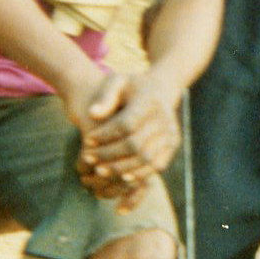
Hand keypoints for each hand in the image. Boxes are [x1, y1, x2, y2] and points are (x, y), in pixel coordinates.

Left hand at [77, 71, 182, 209]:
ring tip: (98, 170)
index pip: (126, 124)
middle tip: (88, 159)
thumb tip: (93, 114)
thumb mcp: (116, 82)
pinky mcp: (172, 145)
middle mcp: (165, 118)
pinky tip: (119, 176)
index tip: (87, 140)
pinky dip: (137, 174)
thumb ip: (104, 96)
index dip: (105, 135)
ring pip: (145, 159)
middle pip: (135, 144)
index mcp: (150, 101)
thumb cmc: (131, 87)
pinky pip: (156, 165)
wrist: (160, 90)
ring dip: (120, 168)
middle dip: (109, 154)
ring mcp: (171, 133)